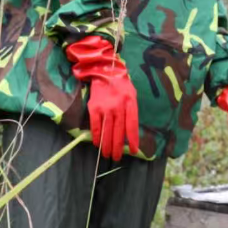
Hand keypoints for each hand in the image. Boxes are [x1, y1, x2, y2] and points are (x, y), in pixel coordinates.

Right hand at [66, 36, 140, 160]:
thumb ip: (132, 111)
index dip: (133, 140)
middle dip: (118, 147)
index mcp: (130, 103)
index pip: (132, 125)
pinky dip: (96, 136)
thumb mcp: (132, 94)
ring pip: (107, 131)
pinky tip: (97, 144)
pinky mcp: (93, 108)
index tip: (134, 151)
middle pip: (119, 132)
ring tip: (107, 154)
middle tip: (117, 157)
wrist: (103, 70)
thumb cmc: (121, 84)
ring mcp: (105, 107)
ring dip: (107, 145)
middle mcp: (118, 106)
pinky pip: (95, 126)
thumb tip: (130, 131)